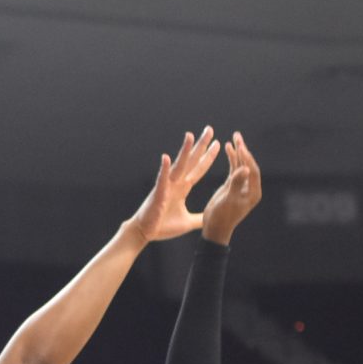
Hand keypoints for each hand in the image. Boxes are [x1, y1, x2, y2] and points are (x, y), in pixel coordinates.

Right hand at [124, 127, 222, 242]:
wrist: (144, 233)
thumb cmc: (162, 227)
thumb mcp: (187, 222)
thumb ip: (198, 219)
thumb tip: (209, 219)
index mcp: (182, 188)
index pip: (198, 169)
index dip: (208, 157)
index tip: (218, 144)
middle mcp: (175, 183)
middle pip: (191, 161)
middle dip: (200, 146)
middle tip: (209, 130)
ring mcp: (166, 187)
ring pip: (178, 166)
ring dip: (184, 151)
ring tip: (191, 135)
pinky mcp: (157, 194)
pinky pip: (161, 180)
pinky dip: (164, 169)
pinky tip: (166, 157)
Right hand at [199, 134, 262, 244]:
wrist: (214, 228)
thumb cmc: (222, 217)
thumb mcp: (229, 200)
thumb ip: (237, 184)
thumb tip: (245, 169)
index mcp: (253, 192)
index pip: (253, 171)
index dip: (247, 158)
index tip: (240, 147)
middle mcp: (250, 188)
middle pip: (248, 165)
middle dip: (243, 150)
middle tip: (238, 135)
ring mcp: (241, 185)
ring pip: (241, 165)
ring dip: (238, 151)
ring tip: (234, 137)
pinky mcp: (232, 185)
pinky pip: (233, 169)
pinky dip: (231, 158)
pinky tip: (228, 148)